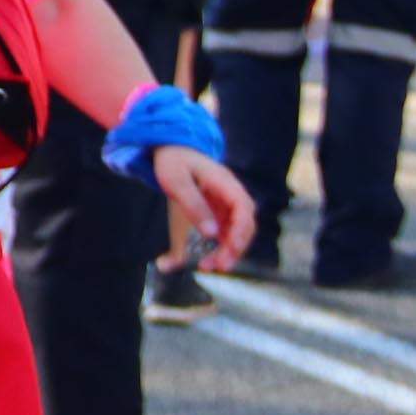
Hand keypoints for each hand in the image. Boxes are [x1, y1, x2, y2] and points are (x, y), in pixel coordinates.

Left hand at [155, 148, 258, 270]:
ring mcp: (225, 203)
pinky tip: (204, 258)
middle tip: (218, 266)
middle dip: (235, 247)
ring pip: (235, 231)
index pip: (244, 209)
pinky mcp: (218, 210)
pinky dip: (217, 245)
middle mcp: (231, 194)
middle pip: (244, 224)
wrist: (171, 148)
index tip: (231, 249)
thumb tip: (211, 234)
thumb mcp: (176, 181)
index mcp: (225, 183)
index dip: (241, 231)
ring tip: (208, 266)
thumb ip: (193, 205)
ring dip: (226, 250)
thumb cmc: (173, 161)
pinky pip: (223, 231)